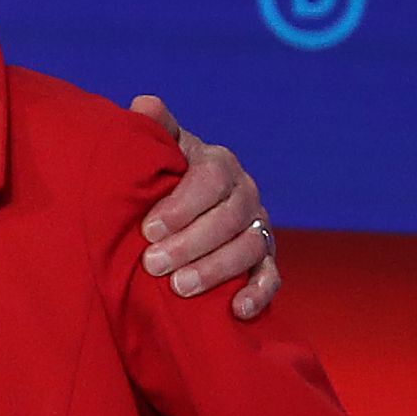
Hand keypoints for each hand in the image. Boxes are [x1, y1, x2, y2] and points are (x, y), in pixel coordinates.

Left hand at [130, 95, 279, 319]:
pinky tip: (237, 310)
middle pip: (228, 218)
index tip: (148, 229)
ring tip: (180, 288)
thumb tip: (145, 105)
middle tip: (153, 264)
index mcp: (219, 163)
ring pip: (249, 248)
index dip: (181, 205)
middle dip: (191, 243)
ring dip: (216, 270)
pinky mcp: (266, 259)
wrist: (182, 203)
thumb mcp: (159, 149)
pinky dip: (258, 294)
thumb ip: (155, 129)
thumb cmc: (164, 175)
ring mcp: (259, 226)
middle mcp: (245, 193)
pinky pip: (271, 277)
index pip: (209, 180)